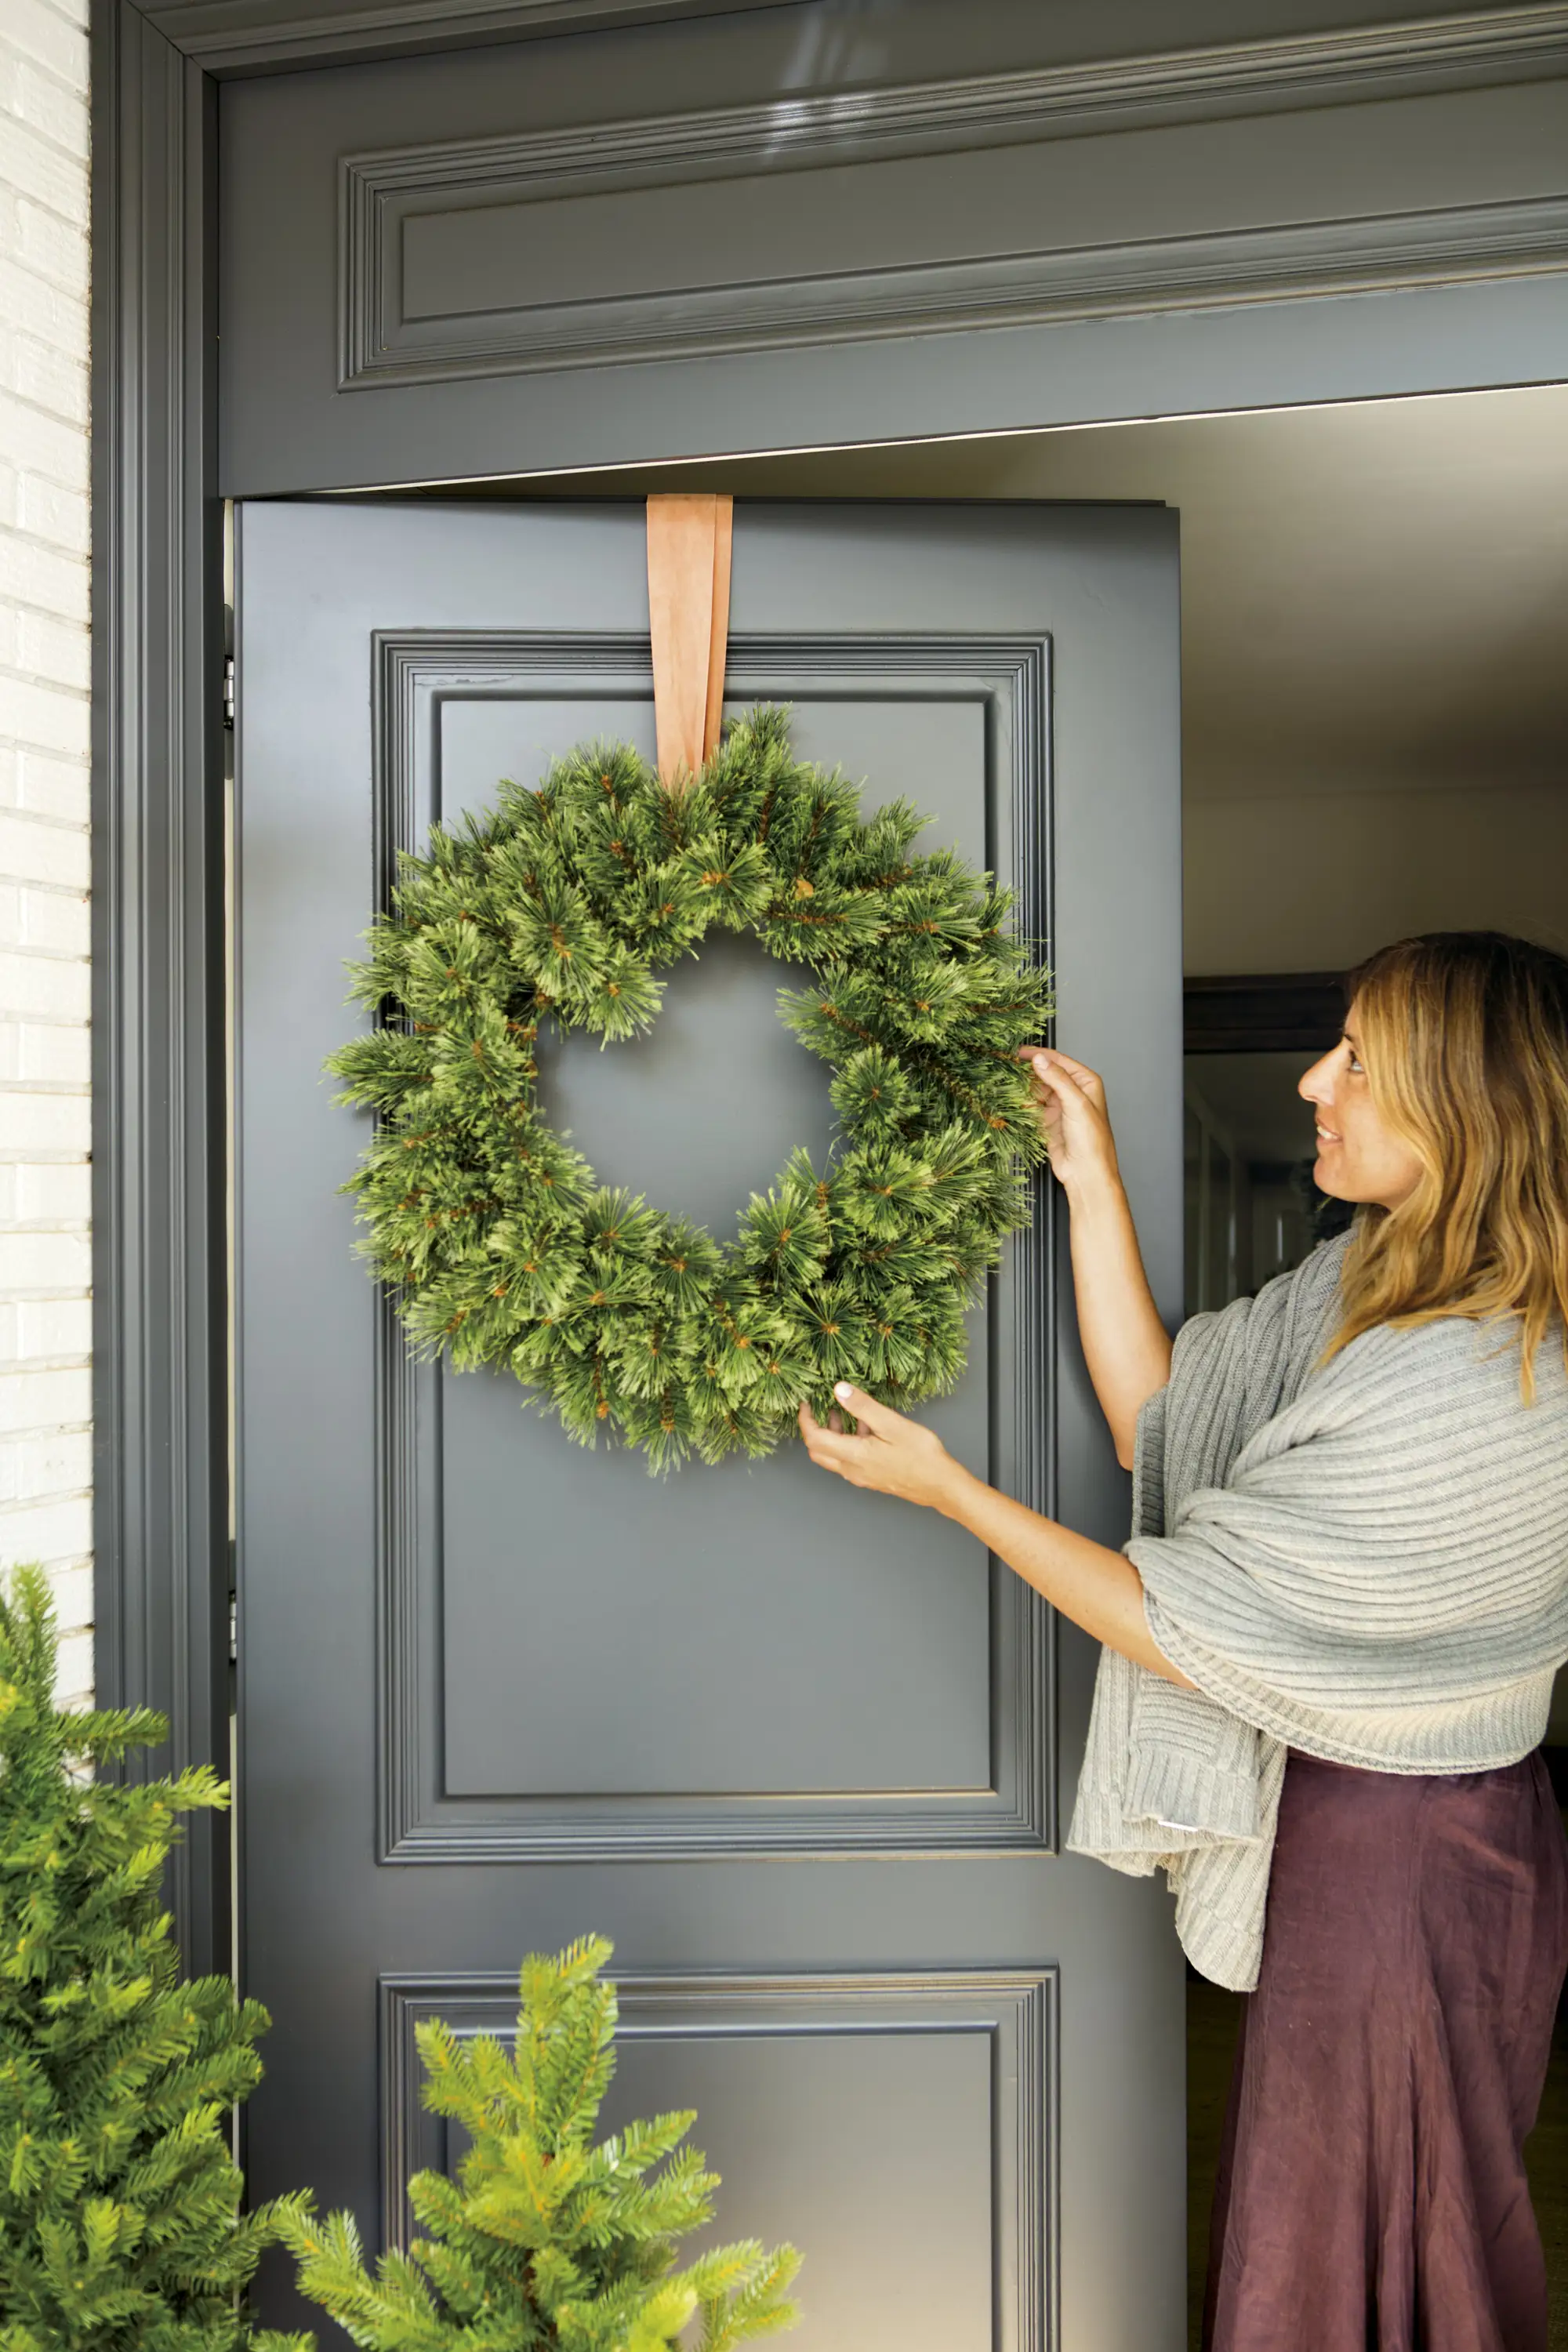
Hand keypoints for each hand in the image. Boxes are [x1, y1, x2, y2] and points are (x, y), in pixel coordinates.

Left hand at [797, 1383, 969, 1512]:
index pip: (814, 1439)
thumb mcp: (892, 1425)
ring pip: (834, 1456)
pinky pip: (849, 1460)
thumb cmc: (921, 1456)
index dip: (806, 1420)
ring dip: (833, 1434)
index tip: (806, 1403)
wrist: (941, 1486)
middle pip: (818, 1451)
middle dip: (815, 1428)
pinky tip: (866, 1428)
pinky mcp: (871, 1478)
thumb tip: (839, 1390)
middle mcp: (852, 1470)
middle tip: (819, 1408)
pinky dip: (848, 1442)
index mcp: (853, 1456)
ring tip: (844, 1412)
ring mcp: (861, 1477)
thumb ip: (863, 1407)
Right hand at [1017, 1046, 1121, 1197]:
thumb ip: (1057, 1079)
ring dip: (1022, 1087)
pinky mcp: (1047, 1121)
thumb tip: (1040, 1060)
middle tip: (1007, 1066)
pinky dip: (1021, 1103)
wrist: (1086, 1173)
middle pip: (1045, 1074)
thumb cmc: (1092, 1141)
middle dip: (1028, 1071)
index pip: (1059, 1061)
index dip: (1039, 1055)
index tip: (1019, 1052)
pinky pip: (1031, 1107)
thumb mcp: (1076, 1103)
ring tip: (1005, 1081)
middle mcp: (1073, 1092)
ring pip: (1036, 1090)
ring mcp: (1059, 1107)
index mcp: (1086, 1083)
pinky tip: (1010, 1099)